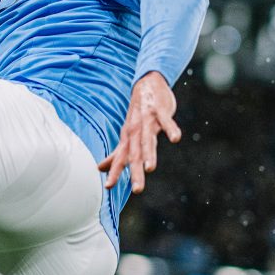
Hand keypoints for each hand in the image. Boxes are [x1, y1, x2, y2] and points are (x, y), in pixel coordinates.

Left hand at [98, 71, 181, 193]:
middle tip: (138, 191)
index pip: (120, 158)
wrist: (146, 84)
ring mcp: (147, 121)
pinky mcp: (159, 111)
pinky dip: (170, 129)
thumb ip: (117, 153)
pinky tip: (175, 139)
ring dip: (149, 154)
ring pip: (148, 140)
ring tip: (150, 169)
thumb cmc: (137, 114)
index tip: (108, 187)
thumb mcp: (126, 134)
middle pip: (134, 154)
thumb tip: (99, 168)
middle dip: (135, 172)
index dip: (115, 172)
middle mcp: (135, 131)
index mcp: (128, 138)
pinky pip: (166, 121)